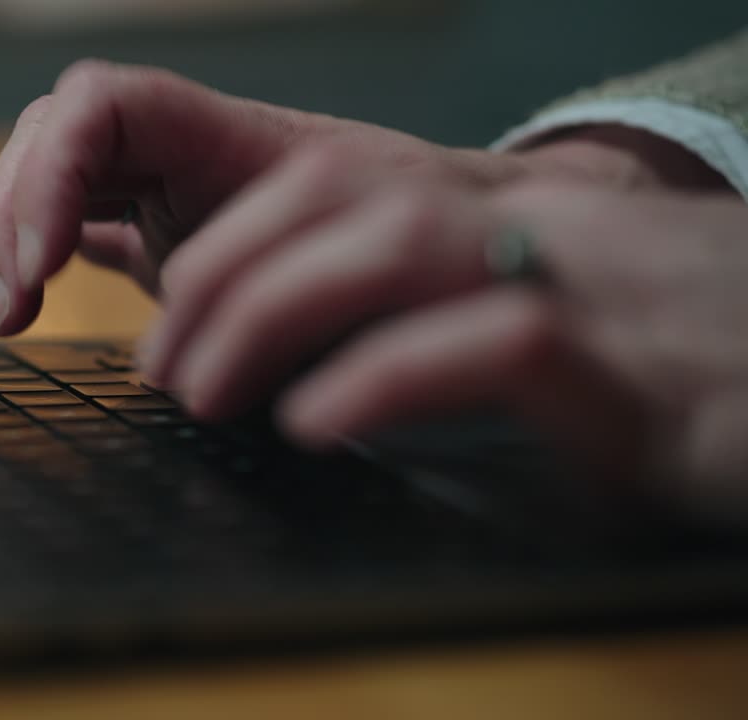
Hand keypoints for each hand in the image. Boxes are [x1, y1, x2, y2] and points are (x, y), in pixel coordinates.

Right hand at [0, 61, 676, 334]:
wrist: (443, 250)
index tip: (39, 271)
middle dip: (3, 221)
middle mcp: (178, 149)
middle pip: (47, 142)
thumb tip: (226, 340)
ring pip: (39, 183)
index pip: (99, 106)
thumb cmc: (413, 253)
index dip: (47, 176)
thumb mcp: (353, 267)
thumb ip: (286, 281)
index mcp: (222, 134)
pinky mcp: (148, 229)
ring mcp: (156, 186)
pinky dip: (4, 242)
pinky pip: (59, 223)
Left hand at [140, 169, 747, 516]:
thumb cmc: (670, 369)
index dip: (229, 243)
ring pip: (403, 243)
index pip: (332, 186)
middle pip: (341, 198)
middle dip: (225, 274)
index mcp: (498, 220)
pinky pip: (495, 343)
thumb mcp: (533, 331)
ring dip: (276, 311)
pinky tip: (315, 421)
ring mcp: (587, 284)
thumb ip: (422, 327)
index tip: (170, 324)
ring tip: (205, 389)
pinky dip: (386, 376)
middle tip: (163, 365)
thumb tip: (299, 368)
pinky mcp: (633, 367)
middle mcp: (534, 228)